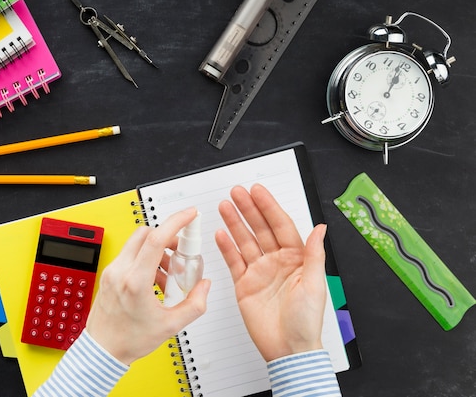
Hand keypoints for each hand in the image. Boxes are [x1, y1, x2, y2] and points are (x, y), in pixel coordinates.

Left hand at [86, 208, 210, 364]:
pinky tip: (153, 281)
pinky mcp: (108, 274)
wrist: (103, 350)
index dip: (175, 222)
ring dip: (156, 251)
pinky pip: (130, 256)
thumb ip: (194, 304)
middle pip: (146, 234)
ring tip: (167, 274)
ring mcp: (111, 271)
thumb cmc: (129, 340)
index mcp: (135, 282)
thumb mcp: (170, 326)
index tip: (189, 215)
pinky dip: (145, 260)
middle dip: (167, 237)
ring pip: (137, 243)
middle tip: (179, 252)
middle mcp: (120, 272)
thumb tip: (204, 286)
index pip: (156, 239)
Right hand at [215, 184, 326, 361]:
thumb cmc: (305, 321)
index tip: (258, 192)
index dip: (268, 207)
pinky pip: (234, 261)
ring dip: (235, 223)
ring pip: (244, 241)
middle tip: (236, 193)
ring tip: (224, 206)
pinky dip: (226, 247)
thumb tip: (320, 228)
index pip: (280, 225)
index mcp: (296, 258)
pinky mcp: (244, 284)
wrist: (288, 349)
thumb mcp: (314, 284)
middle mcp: (277, 261)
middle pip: (260, 228)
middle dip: (248, 209)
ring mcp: (259, 271)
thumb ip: (313, 254)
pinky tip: (220, 234)